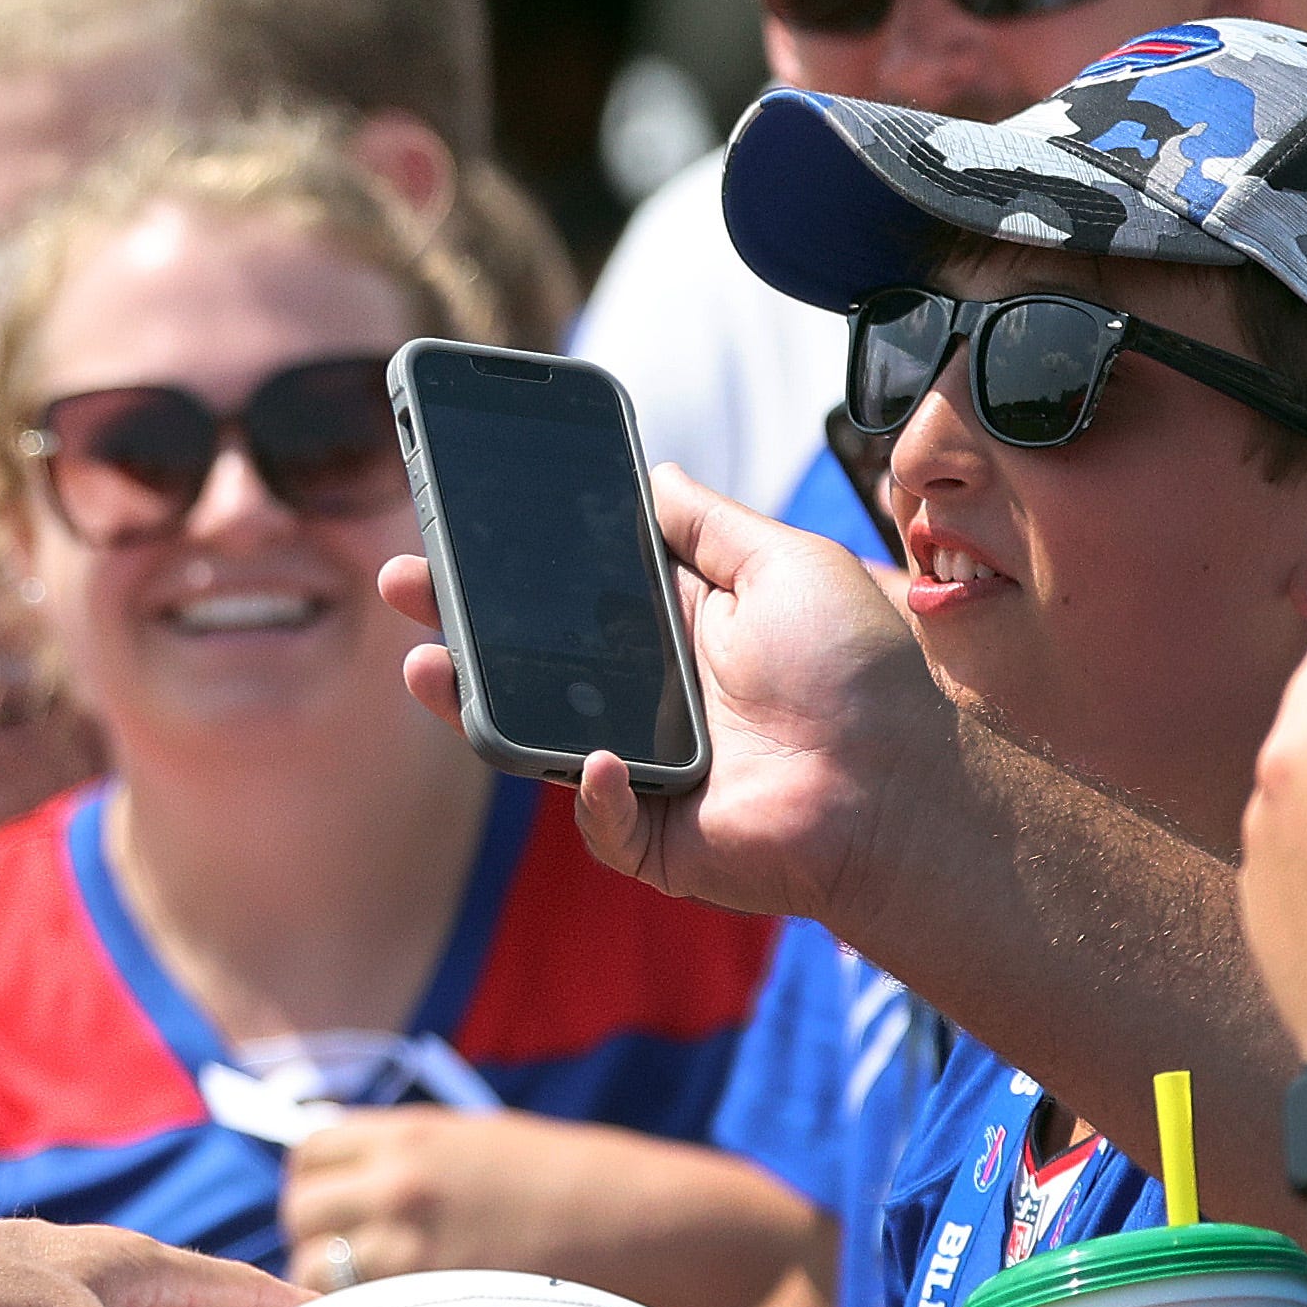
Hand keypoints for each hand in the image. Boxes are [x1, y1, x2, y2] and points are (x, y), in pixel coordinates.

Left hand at [280, 1110, 820, 1306]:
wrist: (679, 1232)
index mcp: (415, 1133)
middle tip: (362, 1279)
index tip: (344, 1220)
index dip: (321, 1193)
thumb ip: (422, 1168)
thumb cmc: (600, 1191)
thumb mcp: (495, 1149)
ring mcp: (414, 1247)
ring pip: (319, 1277)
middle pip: (301, 1218)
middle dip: (319, 1246)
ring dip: (337, 1297)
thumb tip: (368, 1203)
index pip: (308, 1160)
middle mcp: (400, 1184)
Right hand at [389, 465, 955, 927]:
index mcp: (677, 631)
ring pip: (535, 737)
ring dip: (474, 704)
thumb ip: (709, 522)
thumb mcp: (785, 562)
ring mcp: (643, 768)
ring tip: (428, 665)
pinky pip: (598, 818)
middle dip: (459, 621)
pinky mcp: (652, 834)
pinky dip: (592, 794)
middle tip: (404, 581)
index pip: (572, 592)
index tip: (460, 526)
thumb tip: (650, 471)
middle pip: (531, 658)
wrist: (902, 785)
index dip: (514, 564)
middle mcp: (650, 697)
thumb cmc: (860, 672)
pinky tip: (594, 761)